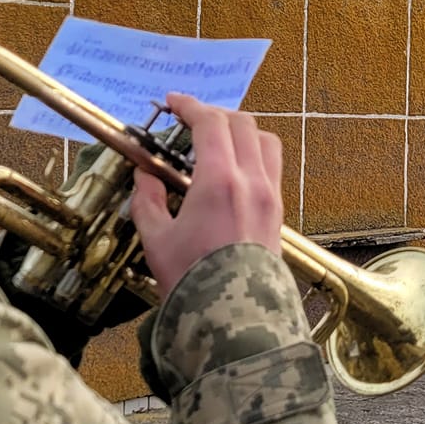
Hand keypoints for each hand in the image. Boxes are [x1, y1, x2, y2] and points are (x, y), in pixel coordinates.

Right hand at [129, 94, 284, 298]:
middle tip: (190, 121)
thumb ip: (147, 200)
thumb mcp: (156, 240)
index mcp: (220, 181)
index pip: (210, 123)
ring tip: (216, 141)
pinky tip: (232, 171)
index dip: (190, 106)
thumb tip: (145, 176)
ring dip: (241, 132)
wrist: (234, 320)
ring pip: (265, 141)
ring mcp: (271, 196)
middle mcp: (252, 181)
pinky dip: (253, 155)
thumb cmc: (192, 282)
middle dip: (214, 115)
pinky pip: (272, 168)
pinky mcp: (279, 214)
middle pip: (242, 124)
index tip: (173, 103)